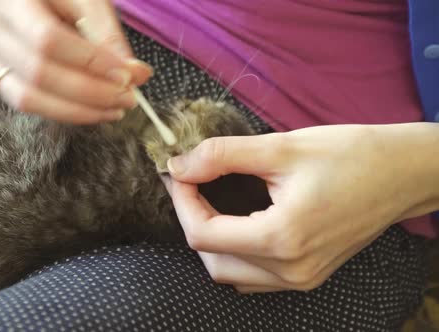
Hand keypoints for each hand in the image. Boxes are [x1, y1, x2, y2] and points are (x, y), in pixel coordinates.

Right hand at [0, 0, 152, 123]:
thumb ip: (108, 36)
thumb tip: (136, 75)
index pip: (48, 39)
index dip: (90, 63)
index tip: (126, 75)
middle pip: (38, 73)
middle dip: (90, 92)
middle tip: (128, 97)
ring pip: (27, 97)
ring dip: (78, 111)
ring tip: (114, 109)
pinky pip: (25, 104)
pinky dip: (63, 112)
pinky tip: (93, 110)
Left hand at [164, 123, 438, 292]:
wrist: (402, 173)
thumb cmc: (350, 155)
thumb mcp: (280, 147)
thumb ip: (221, 156)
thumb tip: (178, 166)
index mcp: (282, 238)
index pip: (203, 234)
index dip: (182, 201)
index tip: (179, 172)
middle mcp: (290, 270)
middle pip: (211, 261)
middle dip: (192, 220)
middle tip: (189, 184)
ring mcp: (301, 278)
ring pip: (230, 274)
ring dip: (210, 241)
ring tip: (207, 202)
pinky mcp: (308, 276)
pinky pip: (254, 277)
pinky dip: (234, 254)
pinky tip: (235, 224)